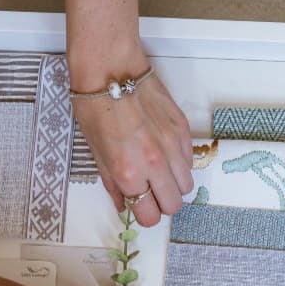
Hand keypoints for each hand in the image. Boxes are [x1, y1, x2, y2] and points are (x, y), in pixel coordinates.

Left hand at [71, 70, 192, 226]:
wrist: (111, 70)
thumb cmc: (95, 106)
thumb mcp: (95, 150)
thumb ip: (112, 182)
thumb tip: (124, 203)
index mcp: (128, 172)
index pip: (149, 215)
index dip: (144, 214)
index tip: (140, 207)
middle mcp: (155, 163)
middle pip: (173, 205)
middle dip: (161, 203)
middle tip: (150, 191)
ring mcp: (173, 147)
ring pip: (186, 185)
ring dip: (173, 184)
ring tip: (158, 170)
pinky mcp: (183, 131)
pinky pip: (189, 161)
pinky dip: (179, 164)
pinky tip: (163, 151)